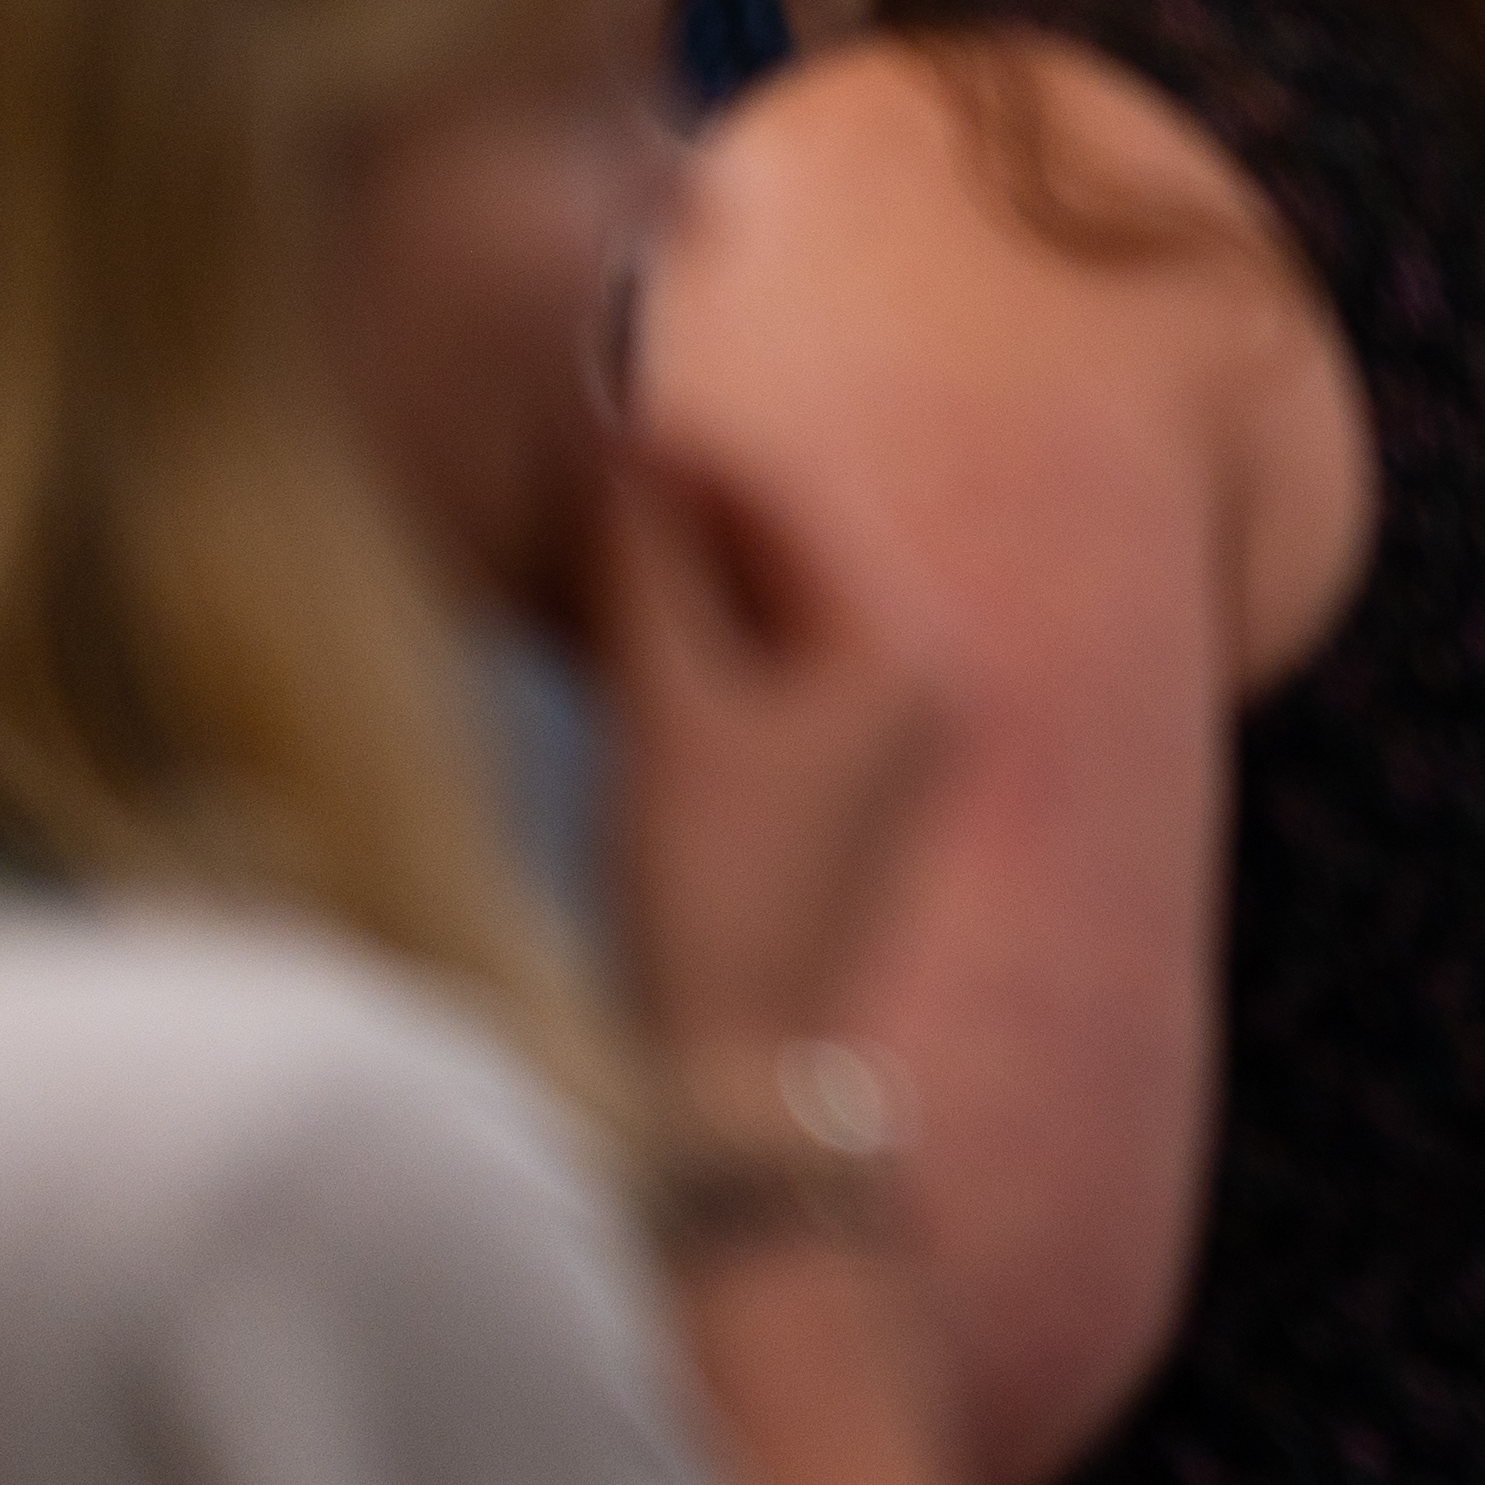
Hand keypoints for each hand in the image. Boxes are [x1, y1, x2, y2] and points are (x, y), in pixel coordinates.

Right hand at [595, 434, 947, 1080]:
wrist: (724, 1073)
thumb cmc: (702, 885)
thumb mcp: (667, 710)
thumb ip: (645, 570)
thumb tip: (618, 447)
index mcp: (903, 655)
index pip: (786, 510)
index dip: (686, 458)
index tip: (594, 410)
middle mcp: (914, 691)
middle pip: (780, 563)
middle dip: (677, 517)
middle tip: (570, 464)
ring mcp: (877, 752)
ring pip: (760, 624)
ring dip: (672, 581)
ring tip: (570, 535)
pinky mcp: (826, 804)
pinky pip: (753, 685)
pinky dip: (683, 650)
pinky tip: (603, 632)